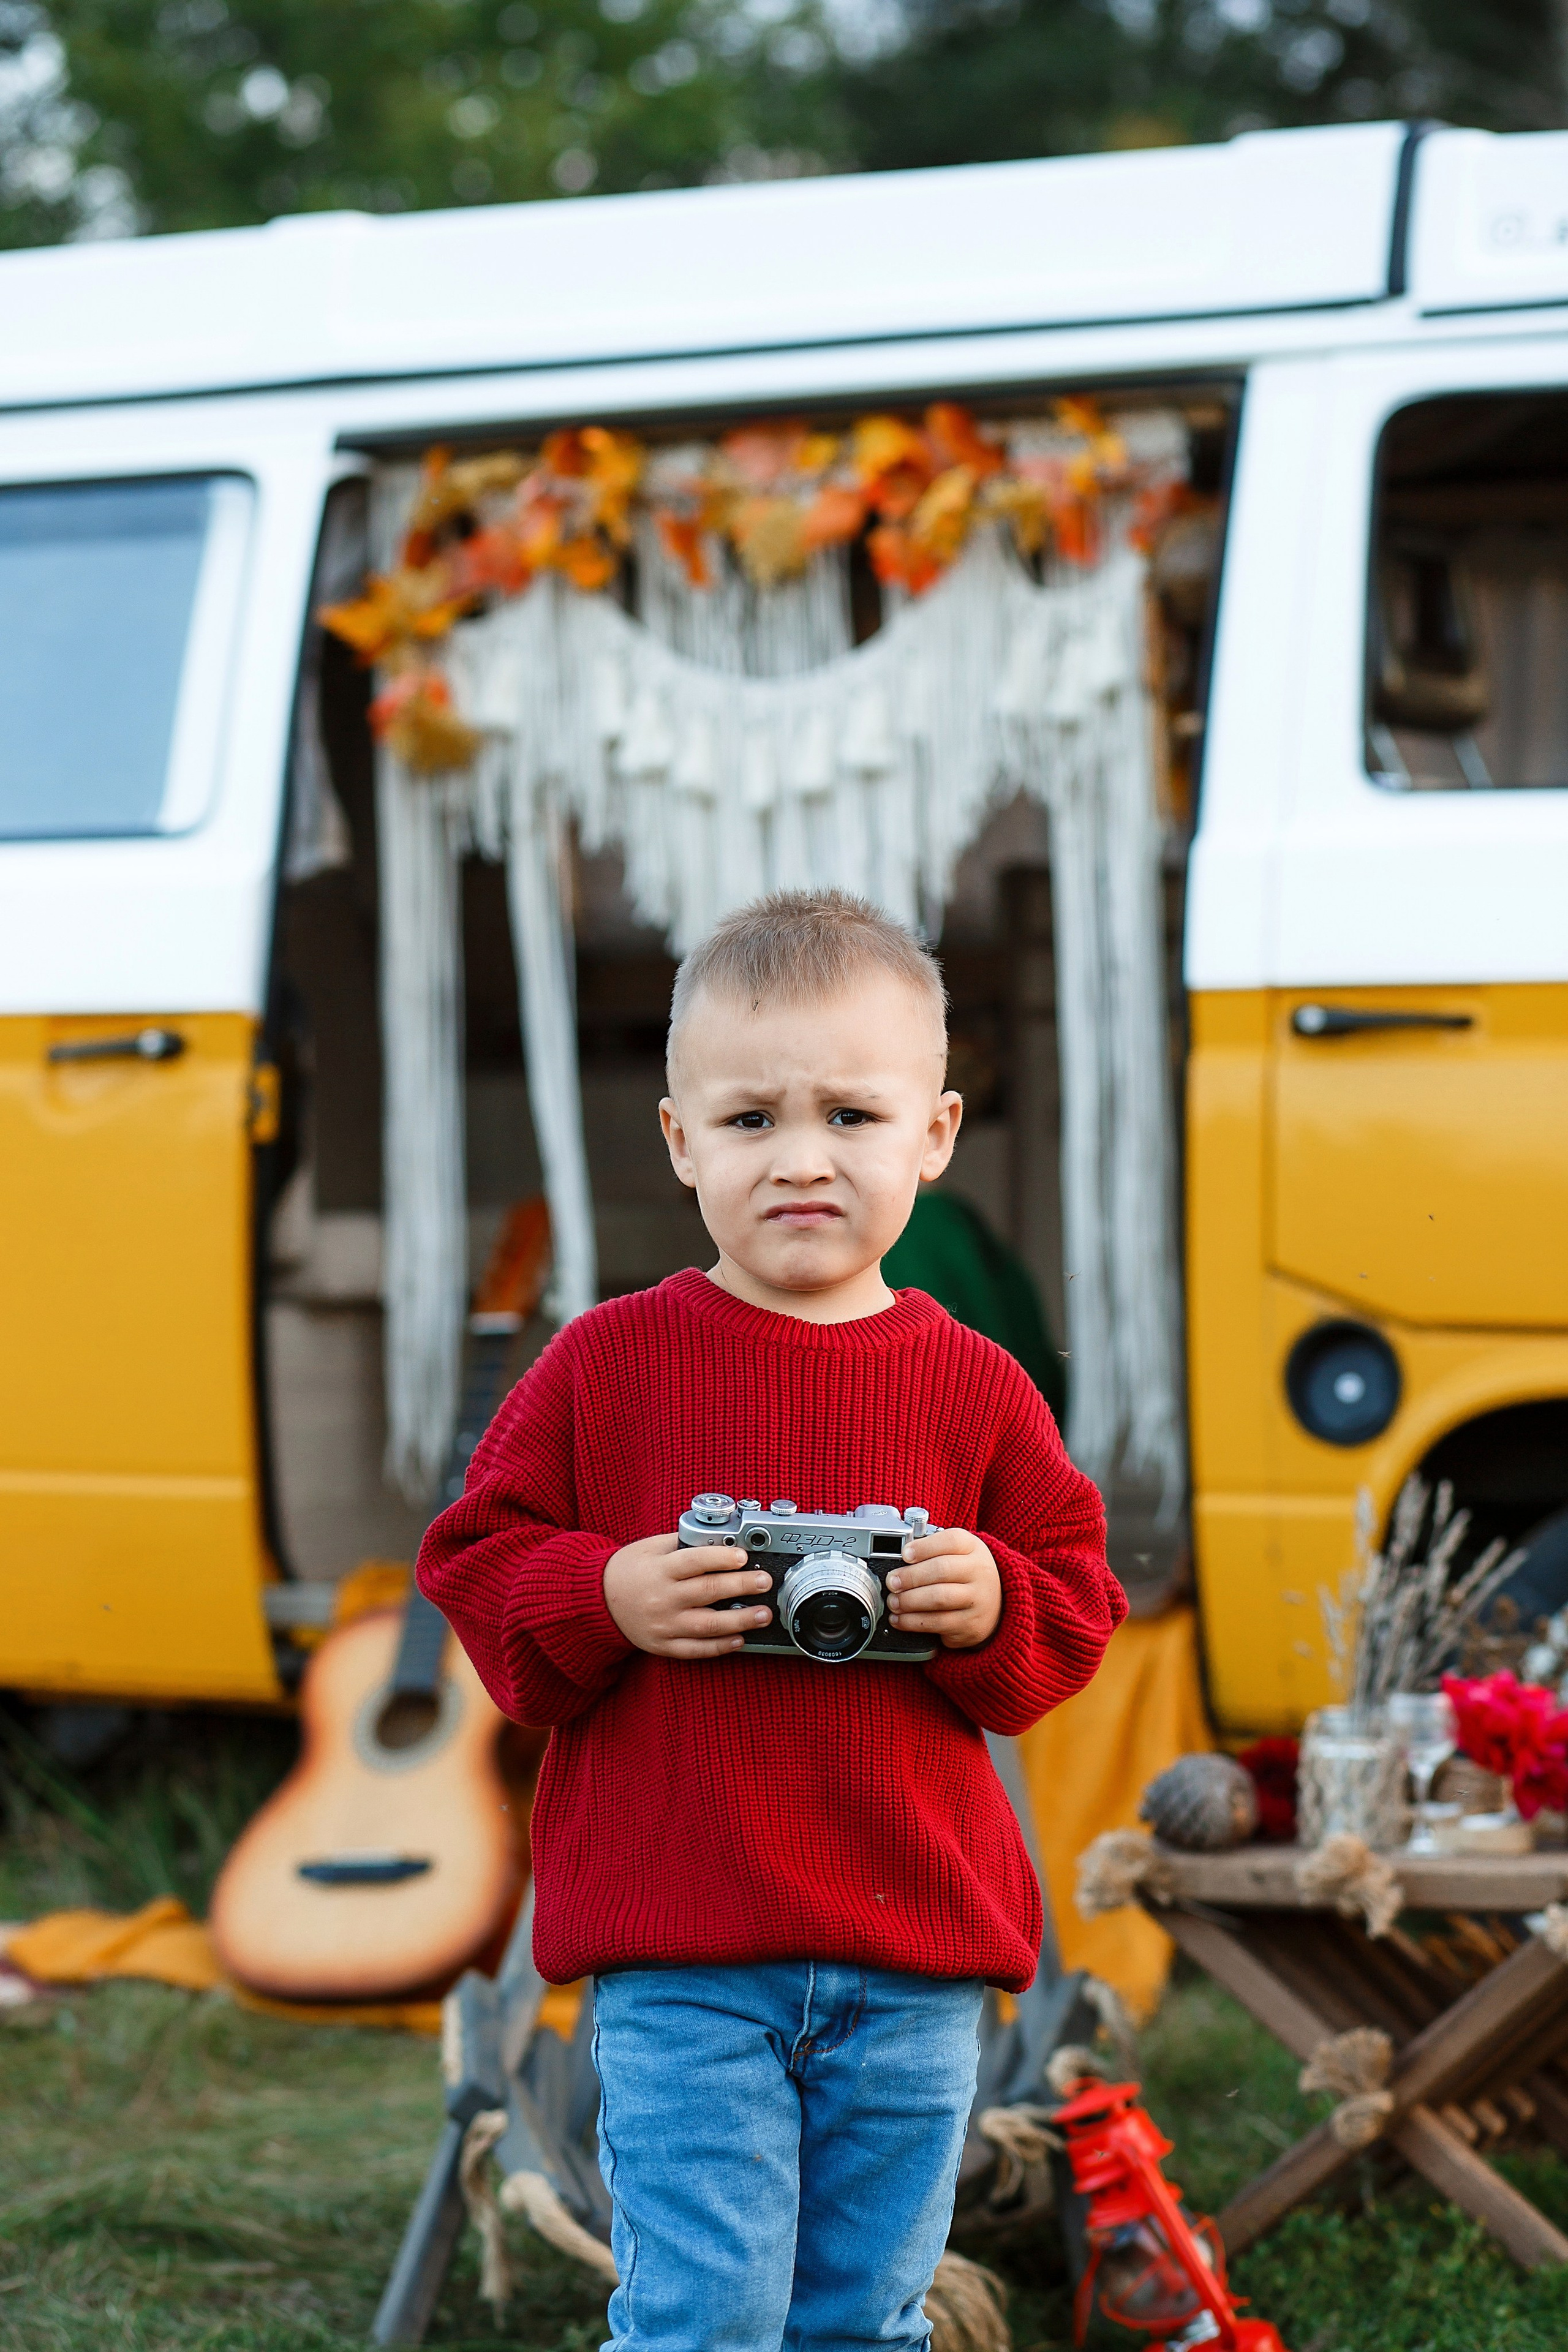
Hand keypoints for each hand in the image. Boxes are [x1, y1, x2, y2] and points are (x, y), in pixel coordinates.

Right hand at [603, 1533, 773, 1659]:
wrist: (597, 1600)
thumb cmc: (628, 1569)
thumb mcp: (651, 1547)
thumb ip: (683, 1543)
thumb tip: (720, 1540)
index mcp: (660, 1569)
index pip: (694, 1561)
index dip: (721, 1558)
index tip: (744, 1556)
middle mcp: (662, 1598)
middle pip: (707, 1592)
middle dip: (741, 1586)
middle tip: (765, 1582)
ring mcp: (663, 1625)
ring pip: (707, 1625)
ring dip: (739, 1620)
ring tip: (763, 1614)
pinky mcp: (663, 1646)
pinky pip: (695, 1650)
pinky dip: (719, 1647)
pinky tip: (739, 1640)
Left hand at [887, 1526, 1000, 1650]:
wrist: (996, 1606)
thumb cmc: (965, 1575)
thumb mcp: (957, 1554)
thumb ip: (932, 1551)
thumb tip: (898, 1559)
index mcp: (973, 1548)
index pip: (950, 1541)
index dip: (924, 1547)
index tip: (904, 1554)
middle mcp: (980, 1572)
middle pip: (942, 1570)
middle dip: (911, 1577)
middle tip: (892, 1582)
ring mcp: (978, 1600)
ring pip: (939, 1598)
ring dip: (909, 1601)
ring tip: (894, 1601)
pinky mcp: (971, 1625)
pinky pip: (937, 1623)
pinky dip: (913, 1621)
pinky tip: (900, 1619)